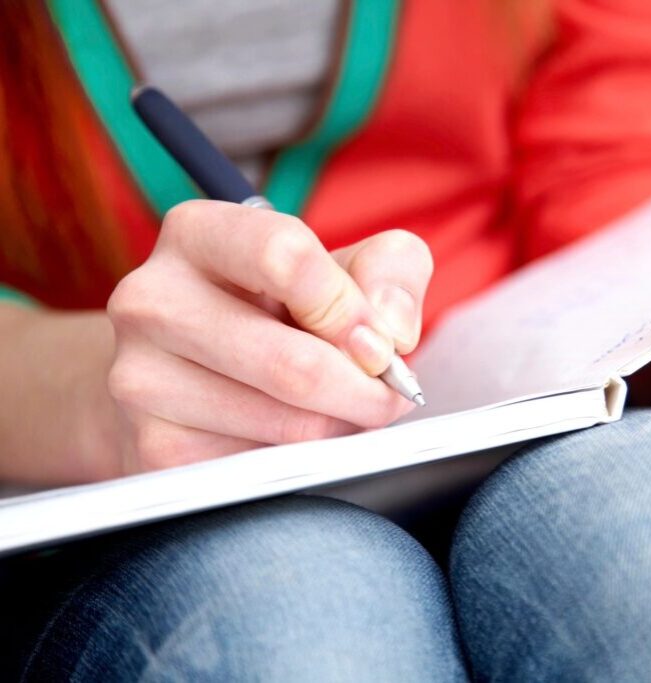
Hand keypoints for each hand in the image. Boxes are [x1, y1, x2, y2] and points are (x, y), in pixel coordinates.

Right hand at [106, 200, 432, 471]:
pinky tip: (297, 433)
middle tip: (389, 395)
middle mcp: (152, 301)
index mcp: (198, 234)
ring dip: (341, 426)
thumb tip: (389, 331)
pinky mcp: (155, 448)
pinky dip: (305, 458)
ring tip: (342, 409)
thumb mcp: (343, 266)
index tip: (379, 340)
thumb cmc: (278, 308)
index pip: (285, 257)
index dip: (351, 308)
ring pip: (288, 424)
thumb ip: (389, 270)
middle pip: (292, 363)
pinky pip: (266, 468)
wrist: (191, 369)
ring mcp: (142, 378)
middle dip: (365, 389)